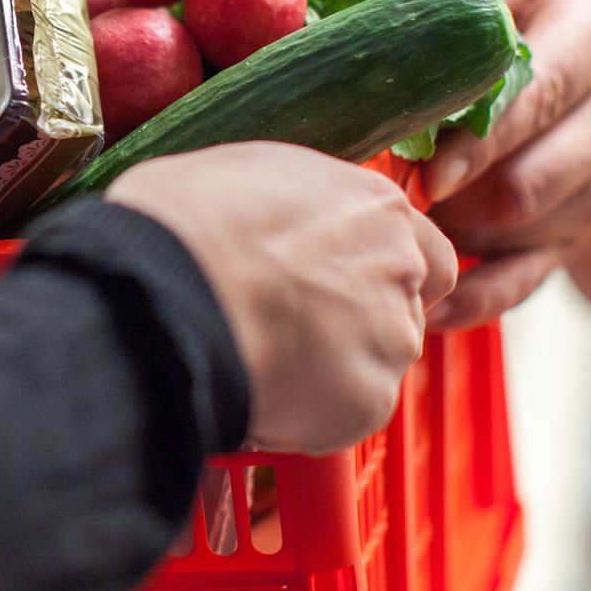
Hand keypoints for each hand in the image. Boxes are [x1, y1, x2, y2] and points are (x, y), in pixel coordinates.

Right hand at [108, 143, 456, 454]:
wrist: (167, 294)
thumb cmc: (184, 228)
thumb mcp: (244, 174)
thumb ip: (290, 206)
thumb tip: (268, 219)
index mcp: (373, 205)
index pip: (423, 251)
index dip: (379, 276)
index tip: (341, 287)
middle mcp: (398, 268)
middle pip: (400, 310)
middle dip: (354, 325)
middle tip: (292, 327)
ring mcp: (389, 337)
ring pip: (374, 365)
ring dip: (333, 370)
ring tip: (266, 361)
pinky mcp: (368, 400)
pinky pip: (347, 415)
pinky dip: (312, 414)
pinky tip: (263, 392)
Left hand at [423, 0, 590, 328]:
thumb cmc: (521, 11)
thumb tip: (348, 22)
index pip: (542, 93)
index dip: (479, 136)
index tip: (423, 168)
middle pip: (533, 180)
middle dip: (458, 196)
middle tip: (395, 196)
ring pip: (524, 233)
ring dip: (456, 234)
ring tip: (398, 219)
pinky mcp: (580, 232)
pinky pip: (526, 281)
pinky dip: (474, 298)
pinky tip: (426, 304)